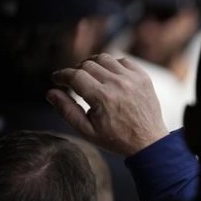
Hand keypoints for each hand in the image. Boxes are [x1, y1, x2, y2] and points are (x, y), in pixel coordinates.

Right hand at [49, 54, 168, 156]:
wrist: (149, 141)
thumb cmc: (117, 139)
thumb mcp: (87, 131)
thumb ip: (67, 111)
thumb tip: (51, 92)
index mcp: (103, 98)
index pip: (74, 75)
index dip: (61, 75)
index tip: (56, 78)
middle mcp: (118, 84)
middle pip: (87, 64)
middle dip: (75, 71)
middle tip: (72, 81)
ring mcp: (133, 79)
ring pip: (104, 58)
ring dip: (92, 64)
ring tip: (88, 76)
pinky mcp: (143, 77)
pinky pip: (122, 61)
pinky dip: (111, 65)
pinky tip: (108, 76)